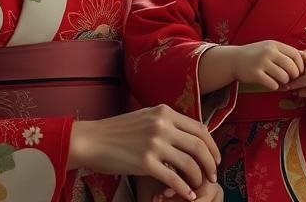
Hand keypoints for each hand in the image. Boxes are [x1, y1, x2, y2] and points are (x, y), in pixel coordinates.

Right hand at [69, 105, 219, 199]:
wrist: (91, 140)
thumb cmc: (117, 131)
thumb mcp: (145, 117)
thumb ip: (166, 123)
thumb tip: (188, 135)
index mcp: (164, 112)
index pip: (200, 128)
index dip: (212, 145)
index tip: (215, 158)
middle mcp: (162, 125)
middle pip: (199, 145)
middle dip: (210, 163)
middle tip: (213, 175)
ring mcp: (154, 143)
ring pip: (189, 163)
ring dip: (199, 177)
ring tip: (200, 185)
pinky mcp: (145, 162)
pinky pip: (173, 177)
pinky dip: (184, 188)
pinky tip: (187, 195)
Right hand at [227, 41, 303, 89]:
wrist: (233, 60)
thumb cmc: (255, 55)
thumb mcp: (269, 48)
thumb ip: (283, 53)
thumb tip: (304, 61)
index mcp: (274, 45)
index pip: (295, 54)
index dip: (300, 65)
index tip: (299, 71)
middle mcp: (268, 52)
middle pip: (291, 67)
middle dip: (294, 76)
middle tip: (290, 79)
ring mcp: (261, 63)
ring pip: (283, 77)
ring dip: (284, 82)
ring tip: (280, 81)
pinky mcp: (255, 74)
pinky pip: (273, 84)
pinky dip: (274, 86)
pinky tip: (270, 83)